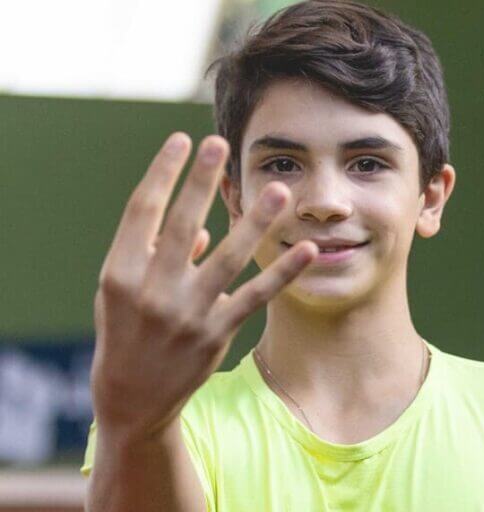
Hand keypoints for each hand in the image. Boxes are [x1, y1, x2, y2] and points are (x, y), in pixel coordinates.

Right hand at [90, 132, 317, 438]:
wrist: (134, 396)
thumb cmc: (126, 331)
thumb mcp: (121, 292)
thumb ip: (153, 254)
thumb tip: (202, 228)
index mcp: (119, 273)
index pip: (142, 210)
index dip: (163, 172)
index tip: (183, 140)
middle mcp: (152, 290)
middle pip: (181, 225)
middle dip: (201, 182)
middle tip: (220, 144)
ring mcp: (187, 313)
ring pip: (228, 259)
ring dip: (255, 223)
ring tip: (278, 190)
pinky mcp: (217, 333)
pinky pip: (255, 296)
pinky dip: (282, 273)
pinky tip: (307, 250)